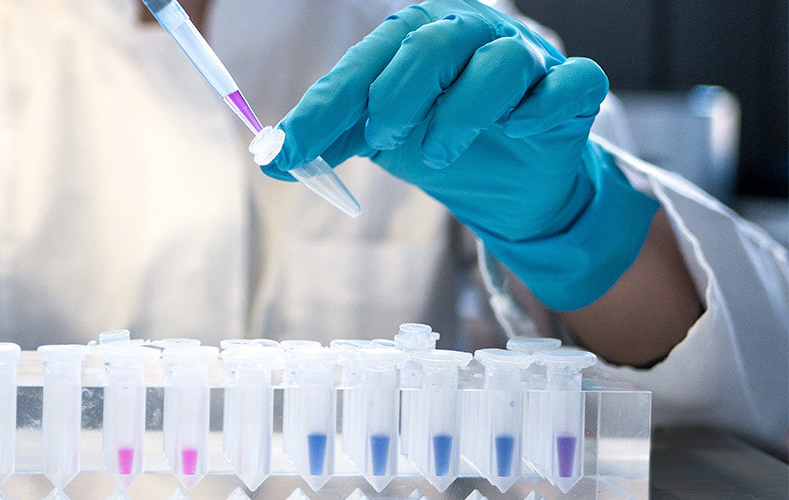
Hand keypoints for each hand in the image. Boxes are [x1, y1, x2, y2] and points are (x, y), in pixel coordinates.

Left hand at [264, 0, 658, 309]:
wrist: (511, 184)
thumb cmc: (443, 140)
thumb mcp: (379, 140)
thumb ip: (330, 139)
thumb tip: (271, 156)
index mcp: (419, 38)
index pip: (366, 62)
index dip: (324, 107)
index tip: (287, 149)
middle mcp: (472, 35)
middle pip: (432, 44)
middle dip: (396, 98)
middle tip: (384, 140)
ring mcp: (527, 59)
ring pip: (500, 63)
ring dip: (459, 115)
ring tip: (435, 156)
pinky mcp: (570, 90)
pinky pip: (569, 83)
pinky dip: (539, 108)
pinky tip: (517, 129)